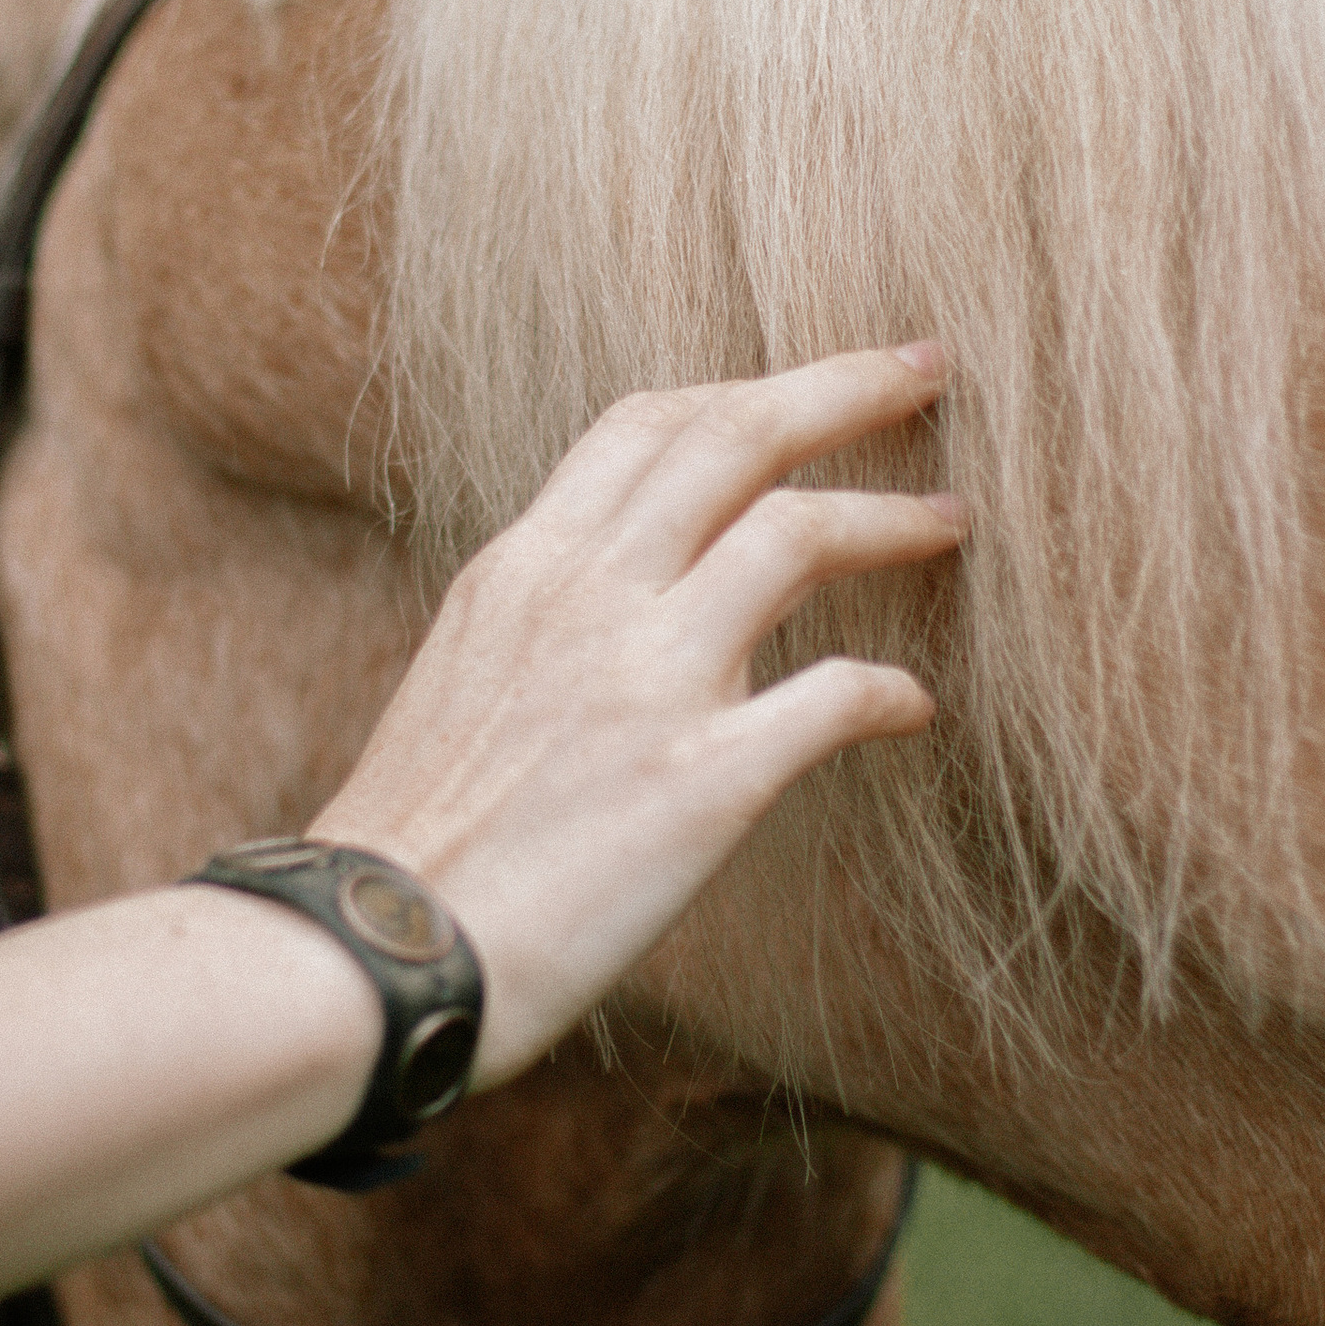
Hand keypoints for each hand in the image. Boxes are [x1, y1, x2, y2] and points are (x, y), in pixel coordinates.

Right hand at [307, 342, 962, 1083]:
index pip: (649, 425)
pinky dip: (892, 690)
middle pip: (739, 436)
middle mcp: (590, 597)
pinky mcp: (702, 780)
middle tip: (928, 370)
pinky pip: (836, 695)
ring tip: (950, 523)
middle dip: (846, 387)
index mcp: (526, 568)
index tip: (815, 383)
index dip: (748, 388)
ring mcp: (649, 681)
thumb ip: (546, 621)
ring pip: (798, 533)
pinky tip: (915, 708)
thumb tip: (613, 611)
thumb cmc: (412, 847)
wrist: (374, 956)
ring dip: (893, 520)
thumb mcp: (462, 680)